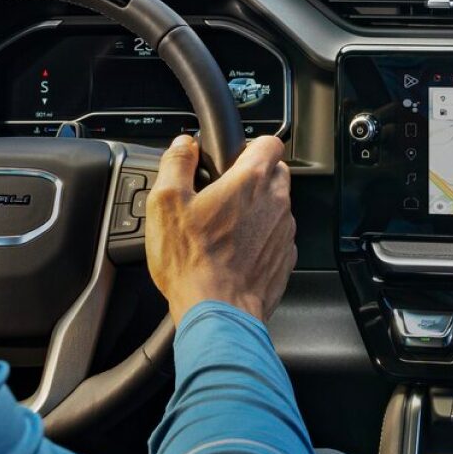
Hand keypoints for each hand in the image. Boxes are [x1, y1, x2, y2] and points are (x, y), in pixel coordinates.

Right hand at [146, 134, 296, 324]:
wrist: (218, 311)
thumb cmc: (192, 261)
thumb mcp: (166, 203)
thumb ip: (176, 163)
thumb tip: (182, 145)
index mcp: (251, 181)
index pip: (270, 142)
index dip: (251, 145)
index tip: (233, 156)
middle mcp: (276, 203)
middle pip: (277, 173)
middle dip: (254, 176)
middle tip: (224, 193)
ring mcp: (285, 232)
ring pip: (278, 206)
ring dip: (258, 209)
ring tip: (226, 226)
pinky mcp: (285, 258)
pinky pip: (277, 236)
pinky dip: (261, 238)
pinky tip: (236, 251)